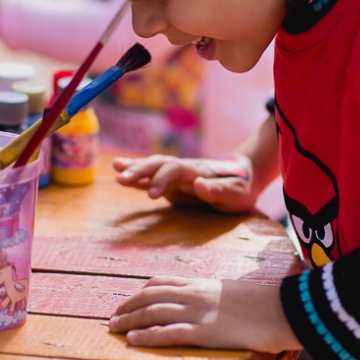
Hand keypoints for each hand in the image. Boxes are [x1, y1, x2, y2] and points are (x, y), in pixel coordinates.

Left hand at [109, 276, 300, 352]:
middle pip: (151, 296)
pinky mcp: (206, 331)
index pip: (161, 282)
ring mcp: (200, 311)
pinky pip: (170, 332)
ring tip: (114, 329)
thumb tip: (212, 304)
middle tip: (112, 319)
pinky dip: (149, 336)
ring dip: (130, 321)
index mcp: (202, 283)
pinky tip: (134, 341)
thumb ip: (216, 296)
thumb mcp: (234, 292)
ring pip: (154, 312)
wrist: (286, 308)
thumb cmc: (266, 303)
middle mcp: (196, 294)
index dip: (139, 292)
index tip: (127, 302)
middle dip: (128, 307)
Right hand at [113, 154, 257, 212]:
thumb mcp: (236, 193)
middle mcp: (183, 169)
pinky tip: (120, 176)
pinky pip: (152, 179)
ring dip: (135, 168)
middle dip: (139, 170)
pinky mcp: (173, 185)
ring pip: (152, 168)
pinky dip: (137, 178)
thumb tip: (198, 184)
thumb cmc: (241, 188)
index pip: (175, 169)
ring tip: (115, 170)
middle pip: (158, 164)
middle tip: (120, 178)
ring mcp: (177, 176)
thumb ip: (218, 190)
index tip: (152, 194)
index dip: (162, 179)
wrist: (244, 179)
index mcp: (197, 170)